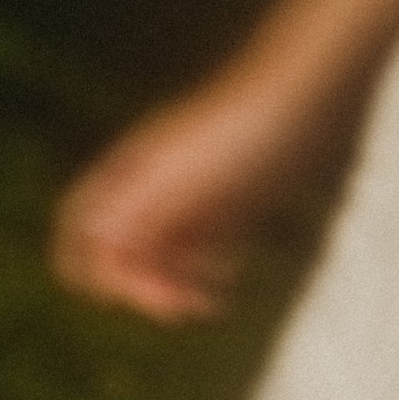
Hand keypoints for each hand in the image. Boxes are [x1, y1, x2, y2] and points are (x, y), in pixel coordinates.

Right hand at [49, 80, 306, 322]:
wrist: (313, 91)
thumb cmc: (246, 132)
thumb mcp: (190, 176)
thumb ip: (140, 209)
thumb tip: (96, 242)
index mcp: (136, 169)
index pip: (85, 224)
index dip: (92, 266)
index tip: (125, 297)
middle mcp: (161, 181)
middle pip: (127, 248)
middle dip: (142, 285)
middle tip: (178, 308)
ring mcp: (201, 190)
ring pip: (170, 252)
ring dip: (177, 285)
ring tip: (207, 305)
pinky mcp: (240, 198)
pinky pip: (210, 246)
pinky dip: (209, 272)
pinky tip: (226, 288)